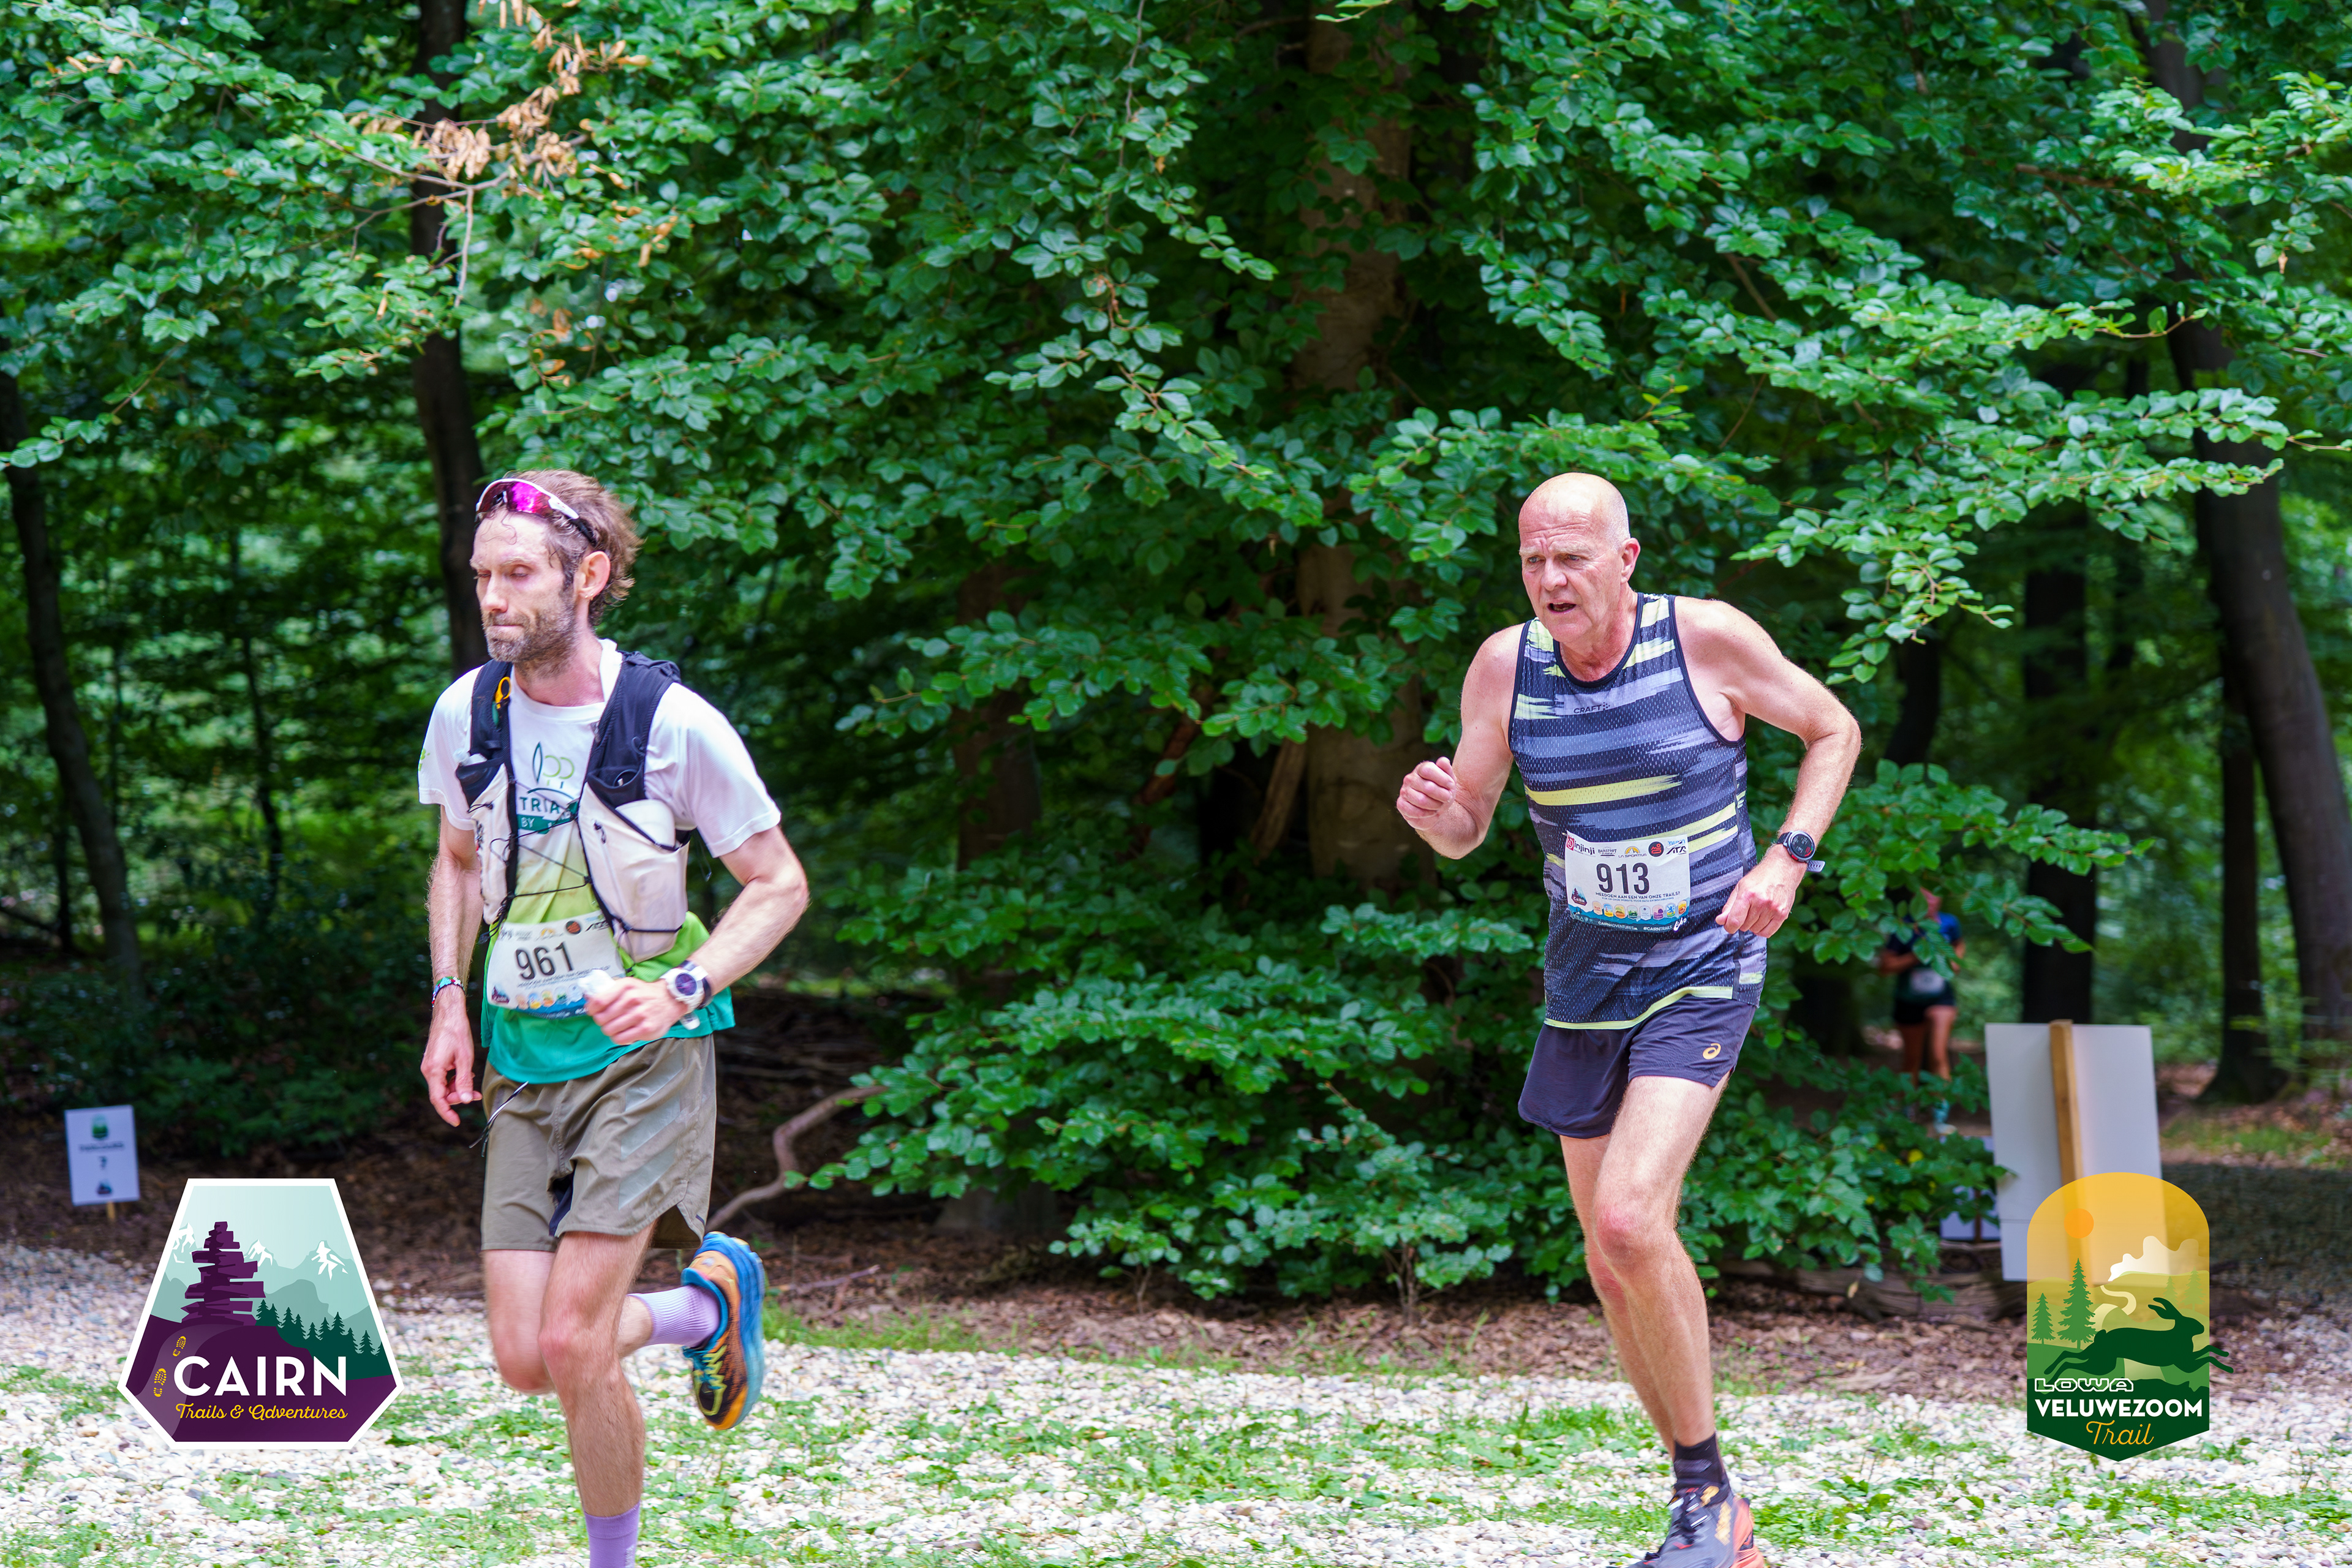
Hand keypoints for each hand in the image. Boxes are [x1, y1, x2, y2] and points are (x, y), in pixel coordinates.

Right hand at [420, 990, 478, 1127]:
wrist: (448, 1012)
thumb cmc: (457, 1031)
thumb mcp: (465, 1058)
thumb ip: (464, 1081)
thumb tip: (466, 1100)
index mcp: (433, 1070)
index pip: (438, 1099)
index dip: (447, 1112)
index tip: (456, 1122)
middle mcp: (428, 1070)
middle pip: (442, 1093)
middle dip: (458, 1097)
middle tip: (476, 1094)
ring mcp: (430, 1065)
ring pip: (443, 1086)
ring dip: (458, 1087)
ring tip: (472, 1082)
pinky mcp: (434, 1061)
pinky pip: (443, 1077)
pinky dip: (454, 1079)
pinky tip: (465, 1073)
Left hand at [584, 975, 690, 1046]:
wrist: (670, 1000)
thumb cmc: (645, 994)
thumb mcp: (628, 985)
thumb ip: (609, 990)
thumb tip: (588, 997)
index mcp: (625, 986)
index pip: (599, 1001)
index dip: (591, 1009)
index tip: (593, 1011)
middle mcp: (633, 999)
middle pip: (602, 1018)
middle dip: (601, 1021)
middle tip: (607, 1020)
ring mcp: (640, 1014)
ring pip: (610, 1030)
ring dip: (610, 1030)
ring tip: (616, 1026)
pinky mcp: (646, 1028)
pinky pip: (621, 1039)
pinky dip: (619, 1038)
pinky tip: (624, 1032)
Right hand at [1396, 756, 1458, 825]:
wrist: (1437, 810)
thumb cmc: (1443, 792)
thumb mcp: (1449, 780)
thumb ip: (1447, 770)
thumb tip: (1443, 761)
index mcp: (1421, 769)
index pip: (1428, 770)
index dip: (1442, 779)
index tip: (1451, 786)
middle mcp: (1410, 778)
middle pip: (1428, 787)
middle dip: (1442, 795)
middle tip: (1447, 798)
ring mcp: (1404, 791)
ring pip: (1422, 801)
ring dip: (1435, 805)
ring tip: (1439, 805)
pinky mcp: (1401, 805)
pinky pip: (1415, 811)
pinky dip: (1427, 814)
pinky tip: (1430, 812)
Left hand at [1715, 844, 1807, 936]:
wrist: (1783, 869)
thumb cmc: (1761, 877)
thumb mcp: (1741, 887)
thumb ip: (1729, 905)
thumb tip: (1720, 920)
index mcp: (1748, 894)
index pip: (1734, 921)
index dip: (1728, 926)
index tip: (1729, 925)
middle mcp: (1761, 902)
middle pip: (1744, 926)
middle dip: (1742, 921)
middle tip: (1747, 910)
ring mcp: (1773, 909)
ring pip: (1755, 930)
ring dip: (1753, 924)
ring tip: (1757, 911)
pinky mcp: (1782, 914)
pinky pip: (1768, 932)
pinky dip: (1762, 930)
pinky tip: (1762, 920)